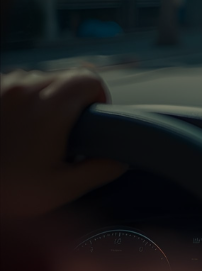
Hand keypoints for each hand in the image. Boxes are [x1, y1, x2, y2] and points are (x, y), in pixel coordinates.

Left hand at [0, 69, 126, 217]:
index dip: (98, 97)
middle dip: (71, 101)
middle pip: (63, 77)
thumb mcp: (61, 190)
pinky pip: (10, 88)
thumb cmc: (5, 192)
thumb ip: (99, 171)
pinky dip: (17, 104)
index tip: (93, 120)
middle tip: (64, 134)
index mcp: (49, 108)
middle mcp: (22, 89)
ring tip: (32, 135)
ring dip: (43, 101)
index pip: (89, 78)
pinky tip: (11, 132)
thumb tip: (120, 161)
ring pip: (35, 80)